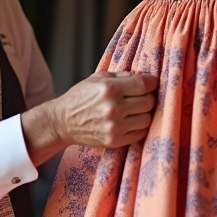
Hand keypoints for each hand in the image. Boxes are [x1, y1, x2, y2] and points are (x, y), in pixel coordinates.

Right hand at [21, 71, 157, 165]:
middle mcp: (114, 108)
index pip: (144, 84)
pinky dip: (139, 126)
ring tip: (135, 110)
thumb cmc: (81, 97)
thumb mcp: (98, 78)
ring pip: (147, 118)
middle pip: (149, 102)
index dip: (152, 82)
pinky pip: (140, 133)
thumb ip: (122, 75)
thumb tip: (144, 76)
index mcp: (109, 89)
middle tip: (141, 97)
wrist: (63, 121)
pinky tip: (131, 121)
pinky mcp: (115, 140)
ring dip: (144, 113)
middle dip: (148, 97)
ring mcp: (115, 126)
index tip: (152, 83)